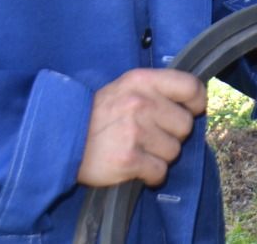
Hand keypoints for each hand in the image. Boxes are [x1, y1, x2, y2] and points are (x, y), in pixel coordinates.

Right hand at [78, 68, 206, 187]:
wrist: (60, 139)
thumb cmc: (97, 115)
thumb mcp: (124, 88)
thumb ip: (156, 90)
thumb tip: (192, 101)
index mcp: (142, 81)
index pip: (190, 86)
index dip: (196, 101)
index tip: (190, 110)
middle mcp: (142, 103)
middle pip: (185, 125)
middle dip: (173, 134)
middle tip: (151, 136)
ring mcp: (135, 131)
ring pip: (174, 151)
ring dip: (160, 156)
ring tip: (138, 150)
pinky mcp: (128, 159)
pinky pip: (159, 172)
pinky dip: (150, 175)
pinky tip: (135, 167)